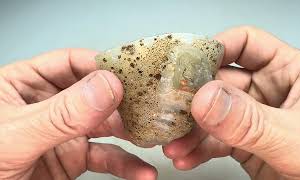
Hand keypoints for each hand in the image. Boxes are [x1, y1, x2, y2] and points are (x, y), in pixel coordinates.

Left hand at [0, 49, 156, 179]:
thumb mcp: (16, 134)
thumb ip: (61, 113)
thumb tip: (105, 88)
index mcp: (27, 84)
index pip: (71, 63)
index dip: (101, 66)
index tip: (130, 74)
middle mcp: (50, 104)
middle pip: (96, 93)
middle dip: (124, 102)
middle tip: (149, 108)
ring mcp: (65, 132)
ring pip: (106, 126)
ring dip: (131, 134)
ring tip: (152, 138)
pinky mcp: (74, 158)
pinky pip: (105, 158)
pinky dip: (125, 165)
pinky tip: (140, 171)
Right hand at [163, 26, 299, 179]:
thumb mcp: (293, 138)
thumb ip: (249, 120)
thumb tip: (206, 98)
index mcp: (289, 72)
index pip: (246, 44)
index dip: (216, 49)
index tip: (188, 65)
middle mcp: (268, 91)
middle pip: (220, 81)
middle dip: (193, 99)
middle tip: (171, 111)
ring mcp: (252, 117)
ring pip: (212, 113)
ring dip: (191, 130)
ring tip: (176, 144)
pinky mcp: (243, 141)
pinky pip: (214, 140)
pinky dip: (198, 149)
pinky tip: (187, 156)